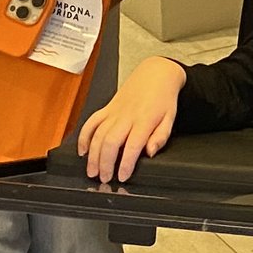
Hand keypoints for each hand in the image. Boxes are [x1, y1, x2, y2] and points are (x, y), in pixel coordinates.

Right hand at [77, 57, 185, 181]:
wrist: (155, 74)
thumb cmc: (163, 98)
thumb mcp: (170, 119)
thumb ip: (160, 137)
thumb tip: (150, 152)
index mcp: (144, 120)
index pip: (133, 145)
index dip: (126, 163)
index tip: (122, 176)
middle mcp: (126, 116)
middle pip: (110, 142)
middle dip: (105, 163)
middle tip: (104, 178)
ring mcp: (114, 111)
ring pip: (98, 134)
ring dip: (93, 155)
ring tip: (92, 171)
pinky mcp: (106, 108)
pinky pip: (91, 122)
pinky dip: (84, 137)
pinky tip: (82, 151)